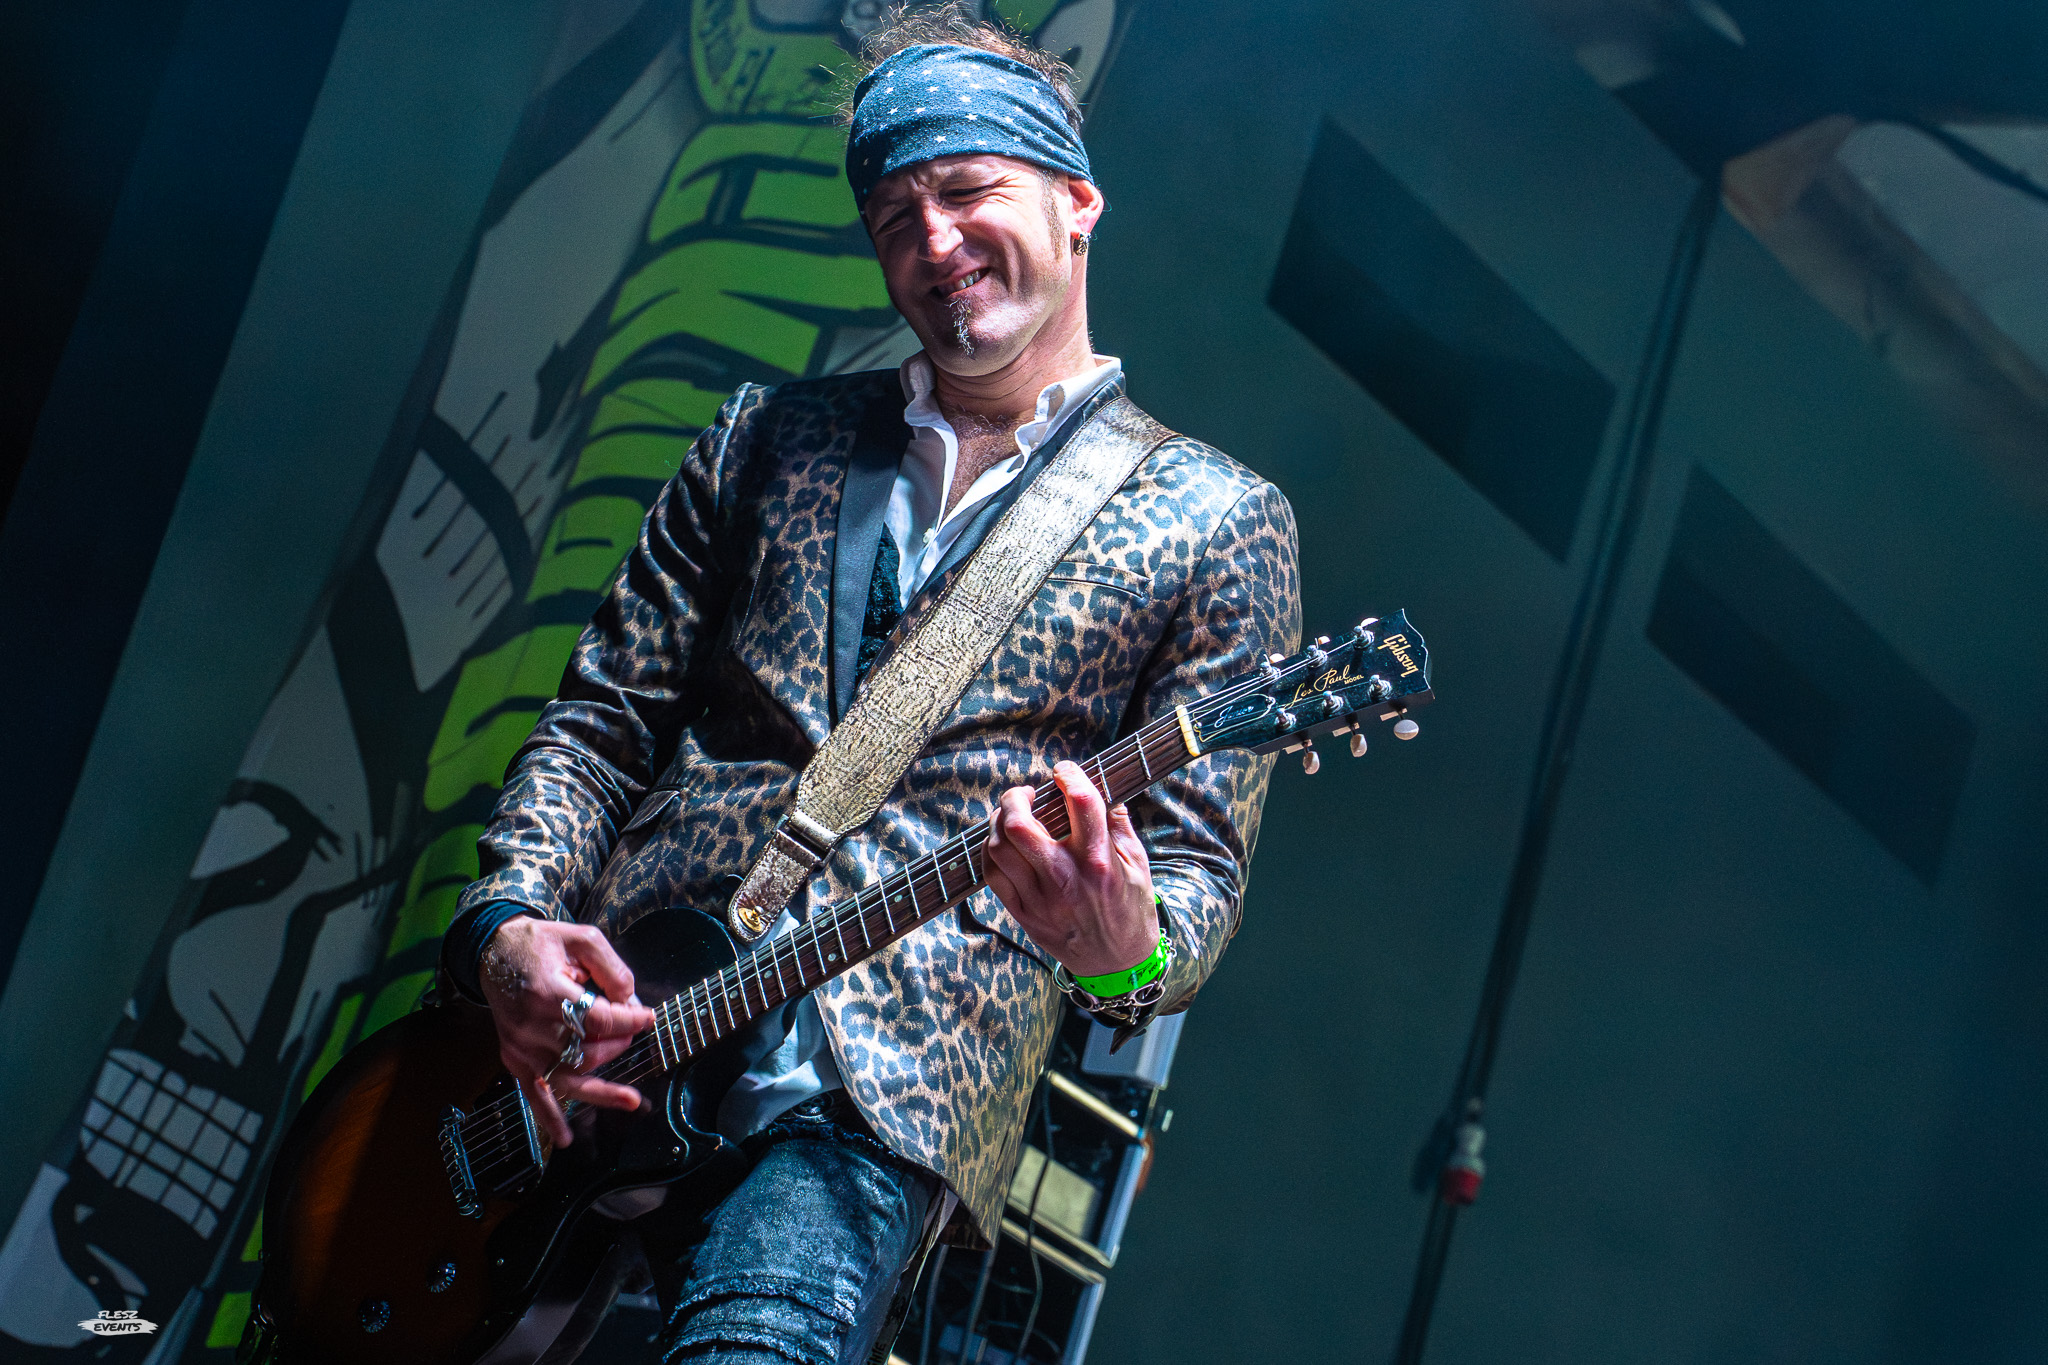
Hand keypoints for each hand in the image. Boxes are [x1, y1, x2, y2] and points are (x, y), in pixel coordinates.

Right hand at [479, 916, 654, 1147]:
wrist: (496, 954)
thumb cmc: (543, 945)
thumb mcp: (581, 938)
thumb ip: (610, 967)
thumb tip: (631, 1000)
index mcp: (548, 992)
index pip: (597, 1018)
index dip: (628, 1020)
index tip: (648, 1018)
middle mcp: (532, 1026)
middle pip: (586, 1050)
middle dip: (618, 1044)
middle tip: (631, 1032)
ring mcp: (522, 1047)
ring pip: (568, 1077)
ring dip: (602, 1089)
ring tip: (632, 1100)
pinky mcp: (515, 1059)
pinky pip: (535, 1093)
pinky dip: (550, 1117)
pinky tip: (564, 1138)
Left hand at [983, 760, 1156, 977]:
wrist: (1117, 965)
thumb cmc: (1131, 910)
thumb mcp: (1139, 866)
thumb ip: (1119, 826)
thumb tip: (1105, 791)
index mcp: (1099, 862)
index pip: (1080, 803)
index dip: (1069, 775)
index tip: (1064, 771)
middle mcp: (1066, 879)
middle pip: (1019, 824)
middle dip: (1016, 797)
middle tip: (1026, 793)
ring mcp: (1040, 899)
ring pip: (998, 848)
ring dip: (999, 822)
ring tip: (1013, 816)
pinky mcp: (1024, 914)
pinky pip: (992, 875)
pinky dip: (992, 851)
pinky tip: (1004, 843)